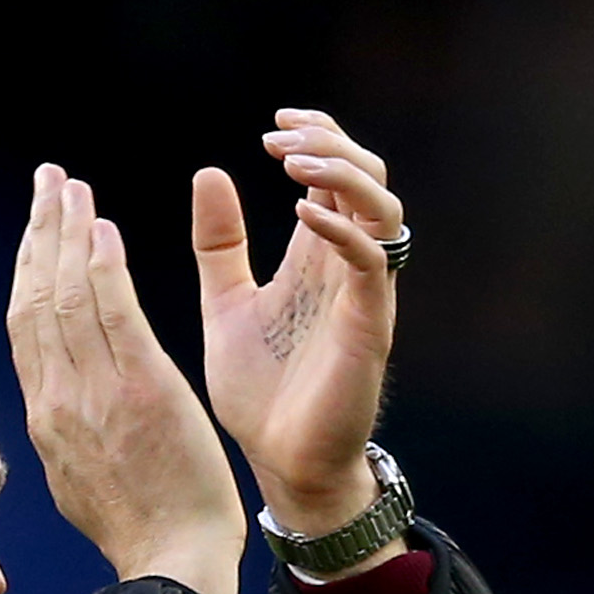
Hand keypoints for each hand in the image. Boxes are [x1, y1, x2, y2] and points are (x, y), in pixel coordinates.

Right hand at [9, 163, 244, 593]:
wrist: (172, 563)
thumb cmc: (141, 530)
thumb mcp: (80, 482)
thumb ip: (65, 434)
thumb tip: (52, 408)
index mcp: (45, 418)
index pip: (26, 326)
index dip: (27, 268)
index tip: (34, 228)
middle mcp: (58, 399)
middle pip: (36, 297)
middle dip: (39, 232)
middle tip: (47, 180)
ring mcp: (95, 394)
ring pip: (68, 296)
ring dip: (67, 233)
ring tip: (71, 186)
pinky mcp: (140, 390)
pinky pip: (113, 315)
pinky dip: (103, 268)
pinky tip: (102, 228)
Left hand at [192, 109, 402, 547]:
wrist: (280, 463)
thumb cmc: (261, 392)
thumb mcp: (226, 302)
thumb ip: (220, 244)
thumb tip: (210, 171)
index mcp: (315, 255)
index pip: (334, 174)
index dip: (314, 138)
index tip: (270, 129)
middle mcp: (346, 266)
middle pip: (369, 177)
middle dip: (331, 144)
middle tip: (279, 139)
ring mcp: (362, 294)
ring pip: (382, 208)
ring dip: (341, 174)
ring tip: (291, 164)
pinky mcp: (367, 326)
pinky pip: (372, 262)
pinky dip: (342, 229)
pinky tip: (301, 215)